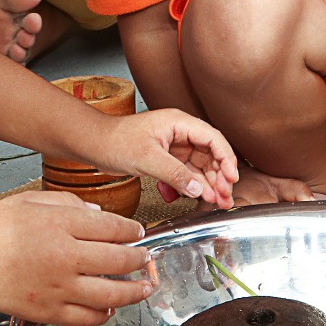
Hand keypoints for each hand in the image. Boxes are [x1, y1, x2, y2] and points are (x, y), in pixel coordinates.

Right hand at [0, 191, 153, 325]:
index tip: (138, 232)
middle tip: (146, 258)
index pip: (113, 226)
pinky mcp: (50, 312)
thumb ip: (68, 202)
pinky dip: (105, 314)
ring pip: (112, 293)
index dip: (132, 230)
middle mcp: (66, 257)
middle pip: (119, 259)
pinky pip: (88, 317)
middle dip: (140, 259)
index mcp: (61, 224)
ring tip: (146, 287)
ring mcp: (60, 288)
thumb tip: (98, 213)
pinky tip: (111, 308)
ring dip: (135, 291)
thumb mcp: (30, 200)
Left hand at [88, 109, 238, 207]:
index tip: (231, 177)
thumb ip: (174, 174)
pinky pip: (185, 174)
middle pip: (210, 155)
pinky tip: (194, 197)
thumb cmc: (116, 141)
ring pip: (199, 167)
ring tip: (217, 202)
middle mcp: (180, 134)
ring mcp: (174, 147)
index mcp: (179, 123)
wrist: (94, 145)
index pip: (212, 139)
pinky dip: (191, 186)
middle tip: (225, 196)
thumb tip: (197, 188)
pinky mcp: (166, 160)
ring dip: (208, 185)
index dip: (226, 158)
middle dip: (219, 177)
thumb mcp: (147, 158)